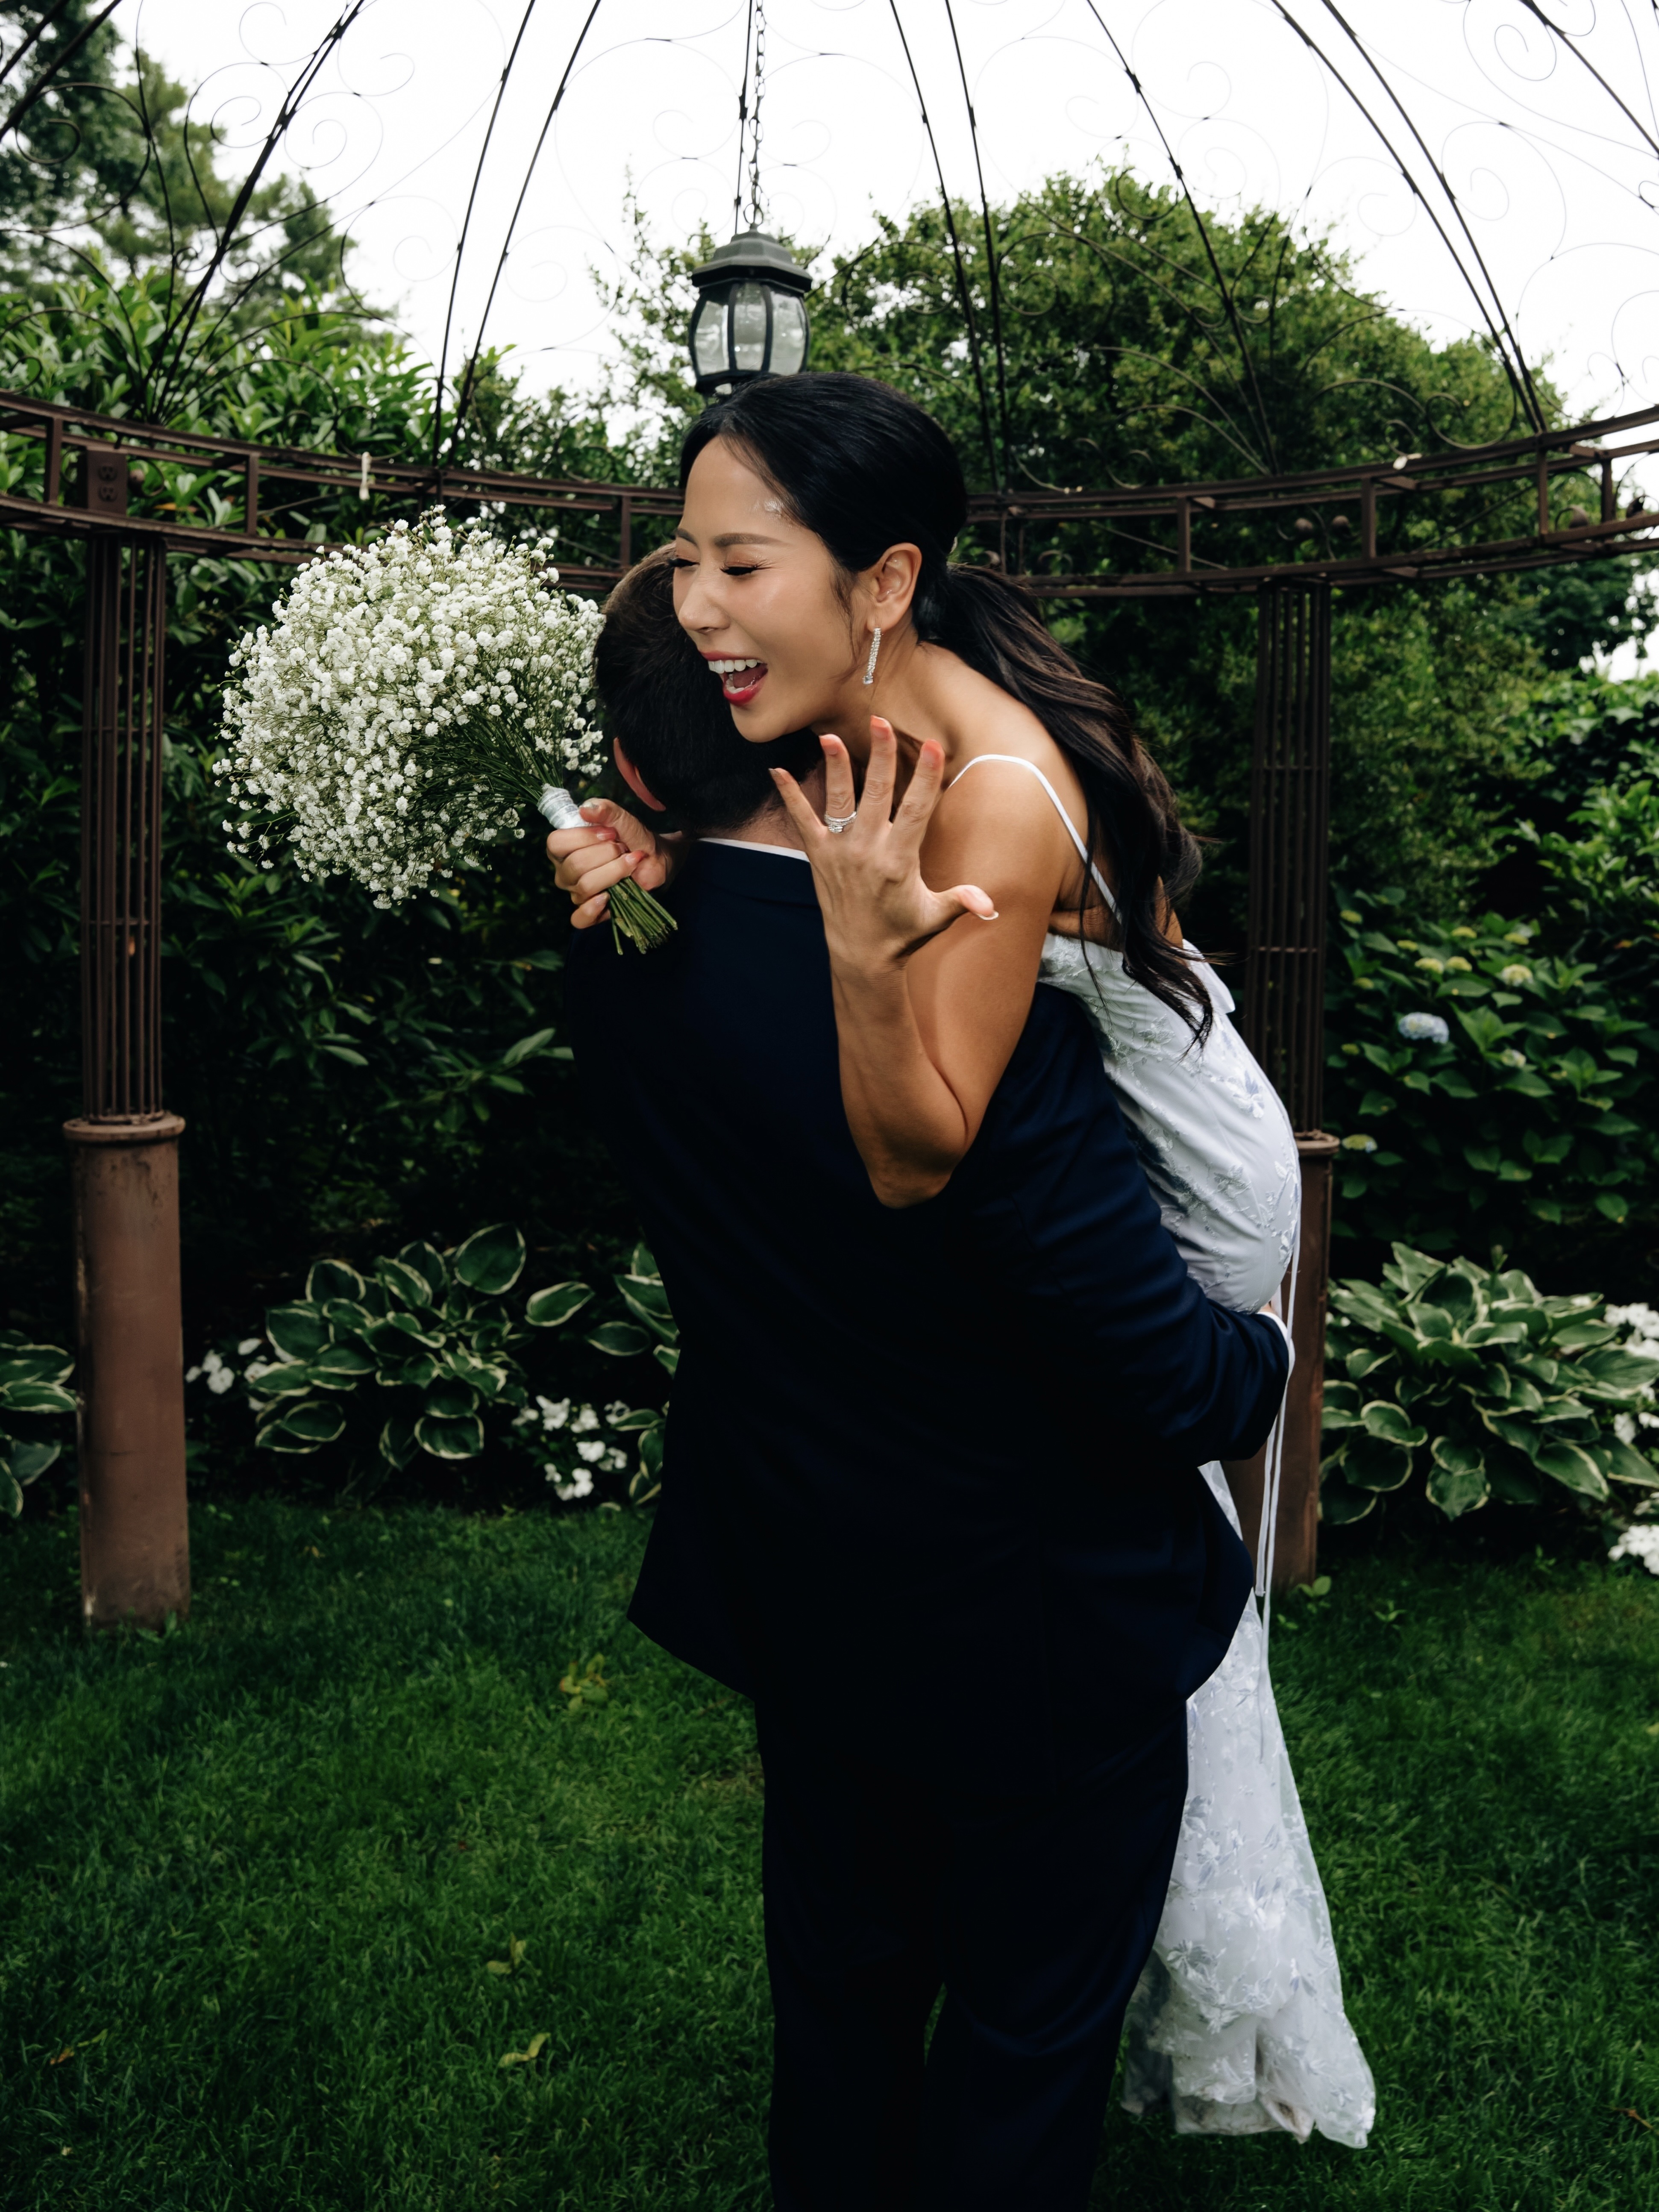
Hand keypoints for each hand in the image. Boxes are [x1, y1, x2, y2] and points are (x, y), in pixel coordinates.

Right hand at [545, 799, 680, 930]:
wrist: (656, 861)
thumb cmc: (634, 839)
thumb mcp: (624, 821)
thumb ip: (607, 811)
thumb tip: (585, 808)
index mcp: (564, 848)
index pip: (556, 843)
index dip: (584, 837)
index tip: (611, 833)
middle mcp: (565, 871)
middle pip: (574, 865)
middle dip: (606, 854)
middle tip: (623, 849)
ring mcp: (576, 893)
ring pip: (584, 886)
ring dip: (613, 872)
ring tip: (628, 864)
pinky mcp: (590, 912)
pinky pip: (580, 919)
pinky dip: (592, 909)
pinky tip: (607, 897)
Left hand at [770, 719, 996, 969]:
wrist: (860, 955)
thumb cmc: (903, 933)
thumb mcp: (935, 917)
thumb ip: (962, 901)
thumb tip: (990, 904)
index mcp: (899, 861)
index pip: (916, 810)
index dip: (925, 777)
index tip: (933, 745)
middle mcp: (867, 851)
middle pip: (876, 794)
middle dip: (880, 757)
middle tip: (881, 722)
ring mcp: (839, 852)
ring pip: (838, 802)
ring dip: (834, 768)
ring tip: (829, 737)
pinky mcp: (818, 856)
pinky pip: (801, 821)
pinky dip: (789, 796)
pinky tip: (777, 770)